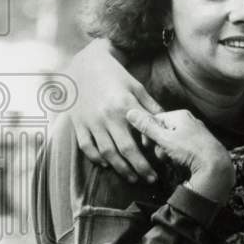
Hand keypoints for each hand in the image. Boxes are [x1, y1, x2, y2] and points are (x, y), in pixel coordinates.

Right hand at [67, 39, 162, 183]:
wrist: (85, 64)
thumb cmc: (116, 76)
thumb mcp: (137, 87)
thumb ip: (151, 107)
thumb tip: (166, 124)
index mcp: (124, 106)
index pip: (140, 138)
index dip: (150, 155)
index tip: (160, 165)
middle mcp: (107, 116)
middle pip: (124, 150)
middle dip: (139, 168)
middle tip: (150, 179)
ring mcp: (90, 121)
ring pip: (106, 152)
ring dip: (120, 168)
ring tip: (132, 177)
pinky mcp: (78, 123)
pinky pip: (86, 147)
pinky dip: (96, 158)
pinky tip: (107, 165)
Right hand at [126, 109, 235, 204]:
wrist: (214, 166)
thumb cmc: (190, 150)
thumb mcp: (165, 138)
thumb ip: (147, 127)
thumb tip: (130, 112)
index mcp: (180, 115)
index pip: (154, 120)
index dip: (148, 134)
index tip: (148, 145)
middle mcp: (188, 121)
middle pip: (162, 133)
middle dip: (159, 146)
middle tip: (164, 154)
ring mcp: (193, 133)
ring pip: (170, 143)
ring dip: (167, 154)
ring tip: (173, 160)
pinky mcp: (197, 146)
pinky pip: (180, 150)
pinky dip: (177, 157)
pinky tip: (181, 163)